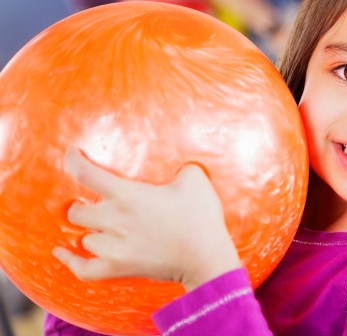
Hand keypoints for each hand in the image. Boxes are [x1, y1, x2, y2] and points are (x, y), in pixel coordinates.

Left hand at [54, 149, 240, 290]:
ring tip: (101, 227)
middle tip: (95, 202)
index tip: (72, 154)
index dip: (74, 161)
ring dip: (91, 231)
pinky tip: (62, 252)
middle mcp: (115, 220)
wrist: (205, 257)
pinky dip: (70, 261)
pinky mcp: (119, 268)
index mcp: (128, 195)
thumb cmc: (200, 218)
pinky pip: (83, 269)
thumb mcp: (196, 180)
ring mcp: (114, 247)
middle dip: (83, 206)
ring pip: (85, 238)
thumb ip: (181, 169)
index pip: (87, 174)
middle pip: (77, 212)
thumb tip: (178, 169)